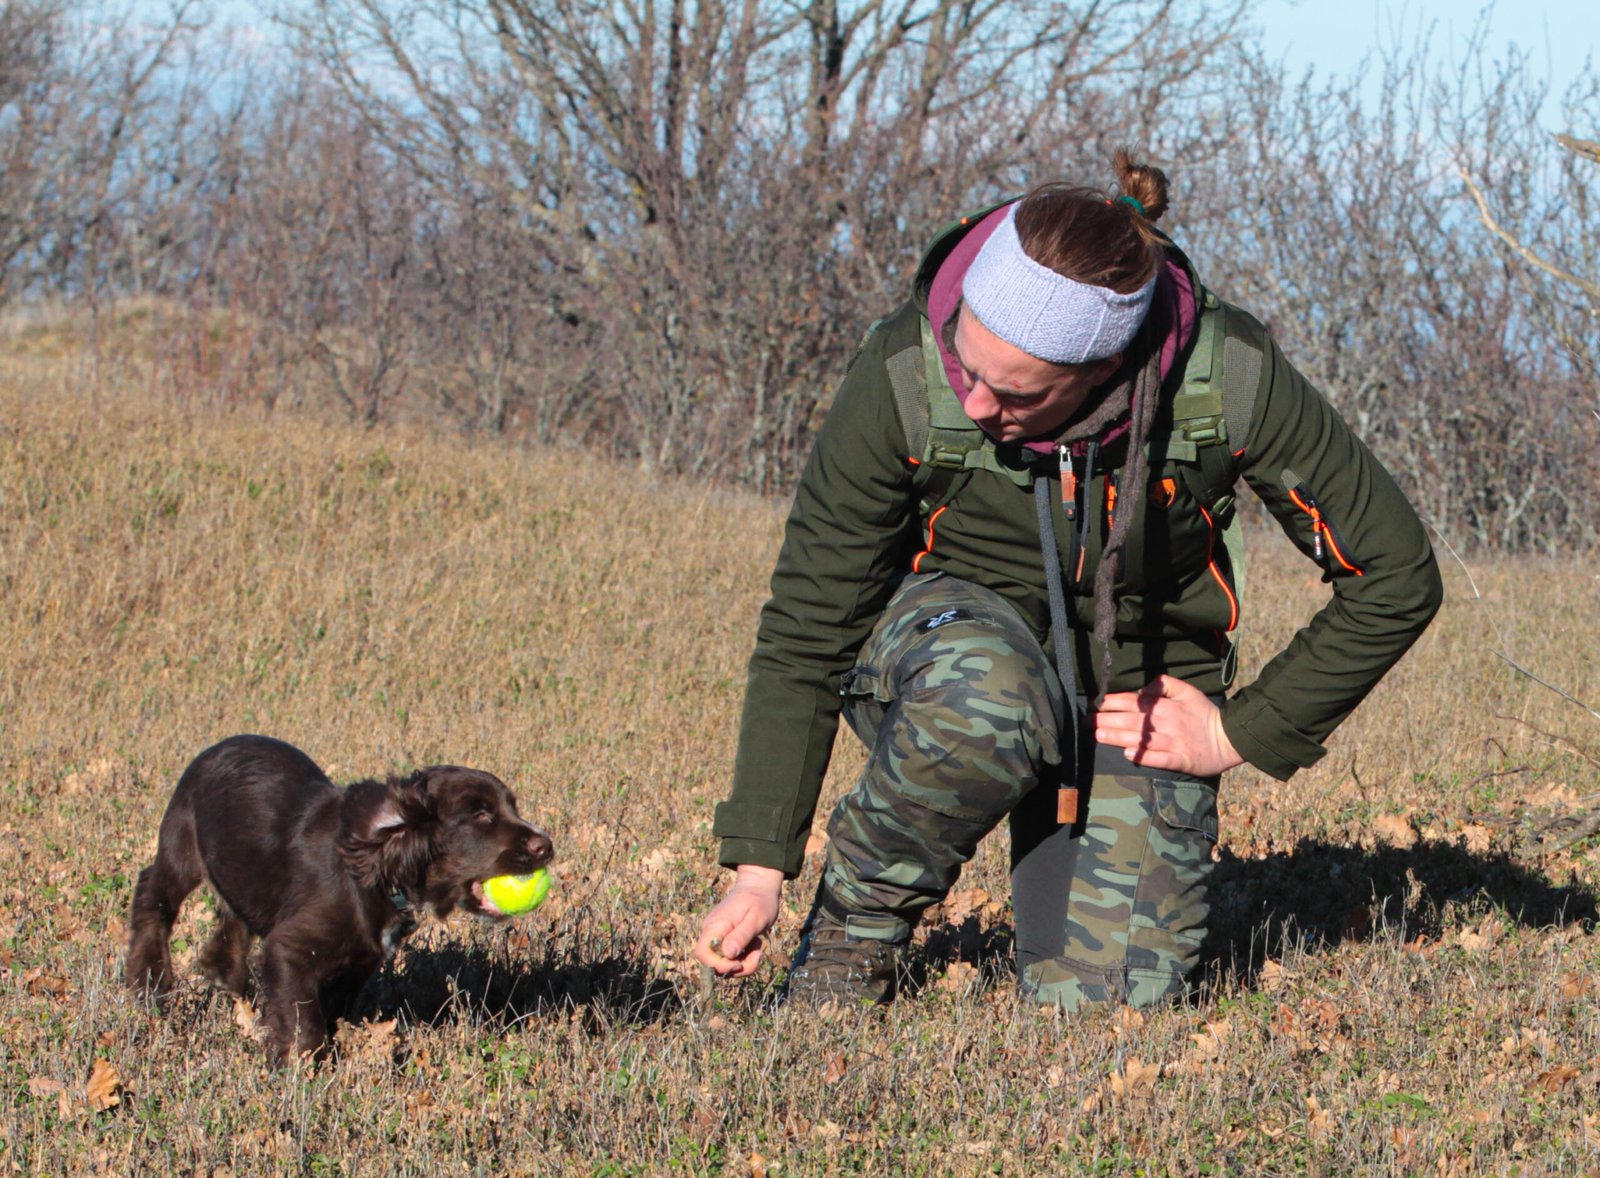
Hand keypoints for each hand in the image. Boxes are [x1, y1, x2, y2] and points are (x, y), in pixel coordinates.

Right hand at [694, 864, 783, 977]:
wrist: (759, 888)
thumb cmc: (759, 901)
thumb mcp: (755, 918)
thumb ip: (741, 935)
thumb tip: (728, 954)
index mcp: (715, 926)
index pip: (702, 953)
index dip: (717, 964)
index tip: (739, 963)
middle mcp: (712, 933)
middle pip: (714, 964)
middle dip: (738, 967)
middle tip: (757, 953)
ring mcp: (718, 938)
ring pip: (725, 965)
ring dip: (745, 963)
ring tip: (758, 945)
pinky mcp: (726, 942)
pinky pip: (732, 959)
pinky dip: (745, 958)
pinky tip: (755, 945)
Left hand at [1093, 674, 1244, 777]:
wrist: (1228, 738)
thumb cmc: (1203, 713)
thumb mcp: (1186, 690)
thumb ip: (1163, 684)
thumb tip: (1142, 689)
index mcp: (1165, 705)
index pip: (1131, 702)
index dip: (1110, 703)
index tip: (1093, 704)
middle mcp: (1165, 723)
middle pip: (1129, 720)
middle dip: (1105, 721)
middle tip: (1085, 721)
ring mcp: (1171, 742)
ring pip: (1139, 739)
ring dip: (1116, 737)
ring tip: (1096, 735)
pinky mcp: (1178, 760)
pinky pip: (1157, 759)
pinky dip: (1143, 756)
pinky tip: (1127, 754)